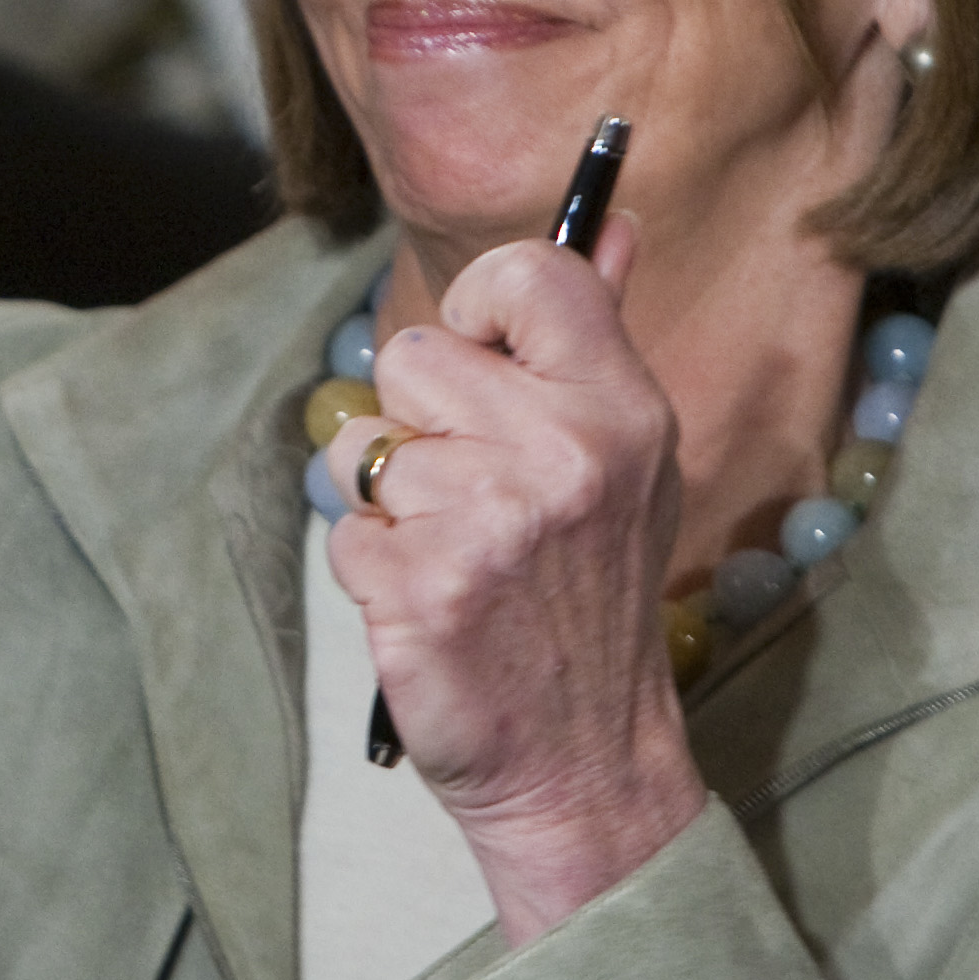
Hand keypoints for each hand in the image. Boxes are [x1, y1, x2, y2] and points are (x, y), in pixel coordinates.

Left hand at [328, 217, 700, 943]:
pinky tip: (434, 602)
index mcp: (620, 410)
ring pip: (369, 445)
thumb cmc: (596, 599)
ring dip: (393, 499)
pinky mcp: (417, 590)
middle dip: (424, 419)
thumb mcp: (632, 461)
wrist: (585, 762)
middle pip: (413, 354)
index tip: (486, 359)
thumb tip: (612, 217)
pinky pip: (345, 527)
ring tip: (459, 553)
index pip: (527, 272)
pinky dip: (375, 565)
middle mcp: (559, 455)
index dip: (480, 308)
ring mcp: (485, 523)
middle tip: (477, 491)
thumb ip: (604, 332)